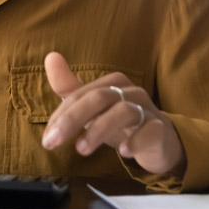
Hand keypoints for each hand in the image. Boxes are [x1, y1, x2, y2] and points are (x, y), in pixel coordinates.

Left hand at [40, 51, 185, 175]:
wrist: (160, 142)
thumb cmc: (121, 123)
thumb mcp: (93, 109)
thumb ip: (70, 88)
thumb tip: (50, 56)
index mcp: (112, 83)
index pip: (80, 95)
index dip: (61, 116)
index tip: (47, 139)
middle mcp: (130, 92)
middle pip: (99, 97)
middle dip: (72, 119)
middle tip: (52, 142)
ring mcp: (147, 110)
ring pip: (123, 112)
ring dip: (99, 130)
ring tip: (81, 150)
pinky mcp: (160, 130)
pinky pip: (150, 130)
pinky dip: (136, 140)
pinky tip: (123, 152)